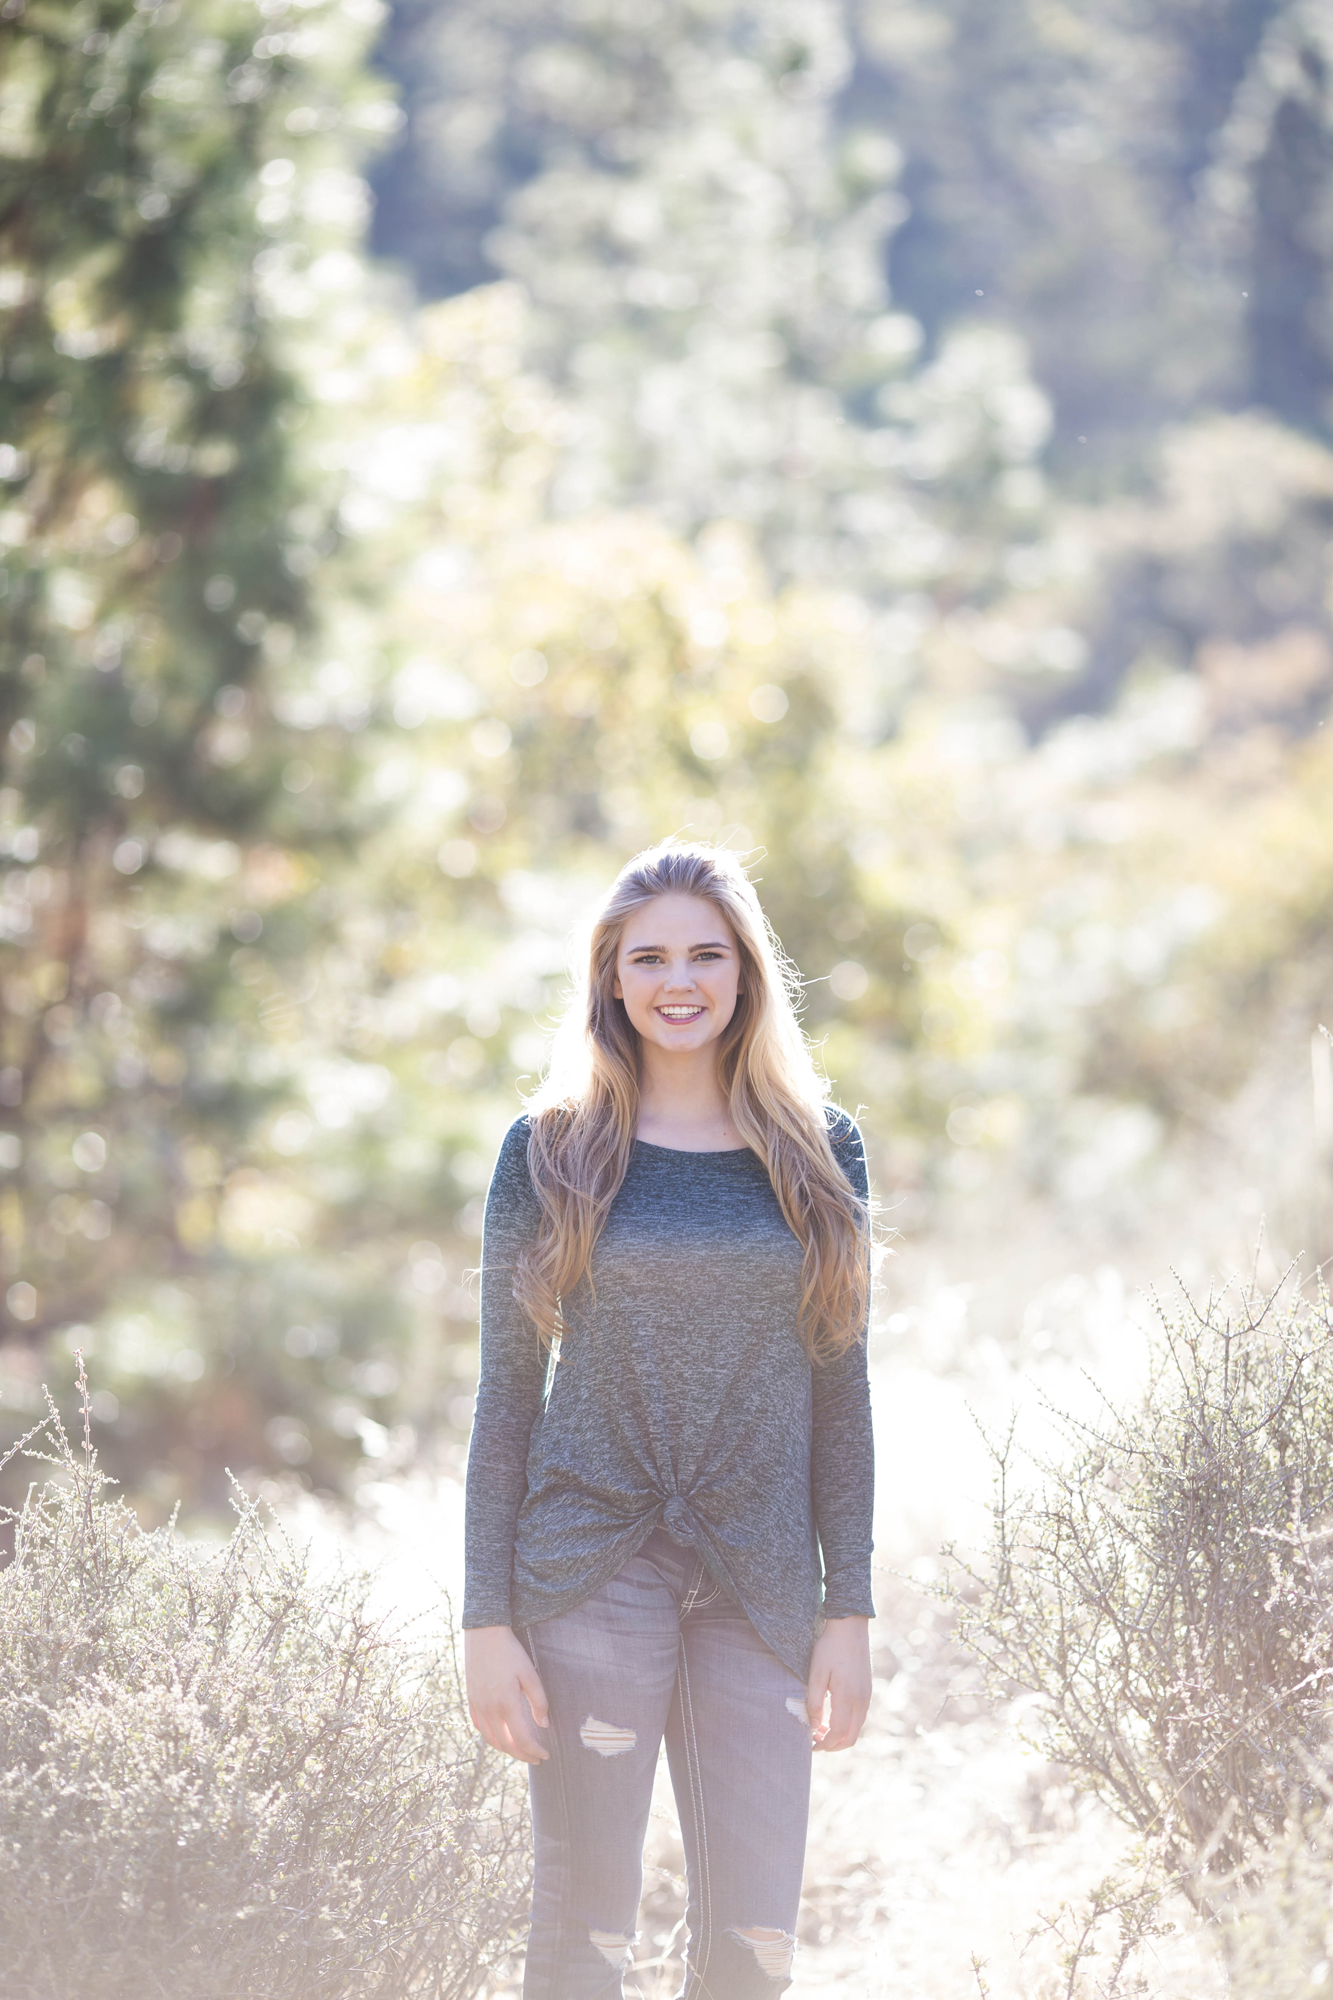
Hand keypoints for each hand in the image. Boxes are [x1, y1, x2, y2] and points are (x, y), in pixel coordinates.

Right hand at [464, 1625, 550, 1763]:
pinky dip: (491, 1738)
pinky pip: (480, 1727)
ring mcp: (478, 1706)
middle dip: (523, 1755)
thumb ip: (538, 1700)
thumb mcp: (530, 1673)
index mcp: (506, 1704)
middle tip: (536, 1758)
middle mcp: (489, 1710)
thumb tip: (544, 1724)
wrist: (484, 1634)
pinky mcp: (471, 1700)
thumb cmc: (510, 1652)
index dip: (535, 1750)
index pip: (522, 1739)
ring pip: (491, 1740)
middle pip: (506, 1745)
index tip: (545, 1754)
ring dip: (507, 1750)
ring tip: (520, 1751)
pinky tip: (500, 1736)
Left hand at [804, 1615, 871, 1751]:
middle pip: (851, 1737)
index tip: (811, 1745)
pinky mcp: (868, 1691)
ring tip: (820, 1728)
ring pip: (857, 1728)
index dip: (825, 1744)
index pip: (838, 1733)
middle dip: (833, 1745)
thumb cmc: (830, 1648)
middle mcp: (861, 1701)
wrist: (850, 1627)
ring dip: (840, 1735)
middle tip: (816, 1741)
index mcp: (848, 1698)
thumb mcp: (816, 1673)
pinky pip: (859, 1717)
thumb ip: (814, 1702)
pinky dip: (847, 1724)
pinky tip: (832, 1715)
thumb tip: (814, 1726)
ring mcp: (867, 1696)